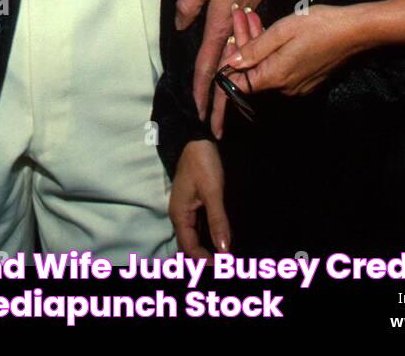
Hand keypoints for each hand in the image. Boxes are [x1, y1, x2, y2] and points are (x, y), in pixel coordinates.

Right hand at [169, 140, 229, 258]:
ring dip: (206, 249)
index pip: (190, 247)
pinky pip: (198, 227)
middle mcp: (180, 215)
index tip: (223, 266)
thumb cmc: (202, 163)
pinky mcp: (194, 204)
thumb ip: (217, 220)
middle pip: (189, 245)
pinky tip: (220, 239)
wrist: (197, 138)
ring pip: (194, 237)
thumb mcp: (212, 191)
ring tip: (223, 258)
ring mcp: (186, 210)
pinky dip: (208, 236)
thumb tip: (224, 250)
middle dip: (204, 258)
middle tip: (224, 265)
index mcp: (179, 215)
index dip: (204, 260)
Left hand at [175, 0, 260, 120]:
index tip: (197, 111)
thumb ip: (191, 2)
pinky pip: (256, 62)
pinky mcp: (271, 40)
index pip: (211, 66)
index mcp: (224, 29)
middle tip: (214, 130)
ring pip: (244, 72)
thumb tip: (180, 24)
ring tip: (224, 112)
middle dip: (221, 106)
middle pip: (231, 80)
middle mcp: (243, 41)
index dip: (202, 88)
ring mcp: (258, 42)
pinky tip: (244, 80)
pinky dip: (247, 74)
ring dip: (234, 90)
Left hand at [221, 3, 367, 97]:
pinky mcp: (307, 80)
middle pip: (253, 72)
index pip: (239, 83)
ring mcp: (298, 86)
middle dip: (243, 43)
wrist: (356, 32)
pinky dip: (271, 50)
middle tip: (240, 15)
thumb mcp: (283, 30)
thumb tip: (232, 64)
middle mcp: (285, 88)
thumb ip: (256, 48)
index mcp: (276, 76)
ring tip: (252, 15)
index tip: (228, 40)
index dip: (228, 65)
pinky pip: (281, 68)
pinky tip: (270, 30)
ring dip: (257, 44)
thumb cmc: (319, 25)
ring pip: (266, 68)